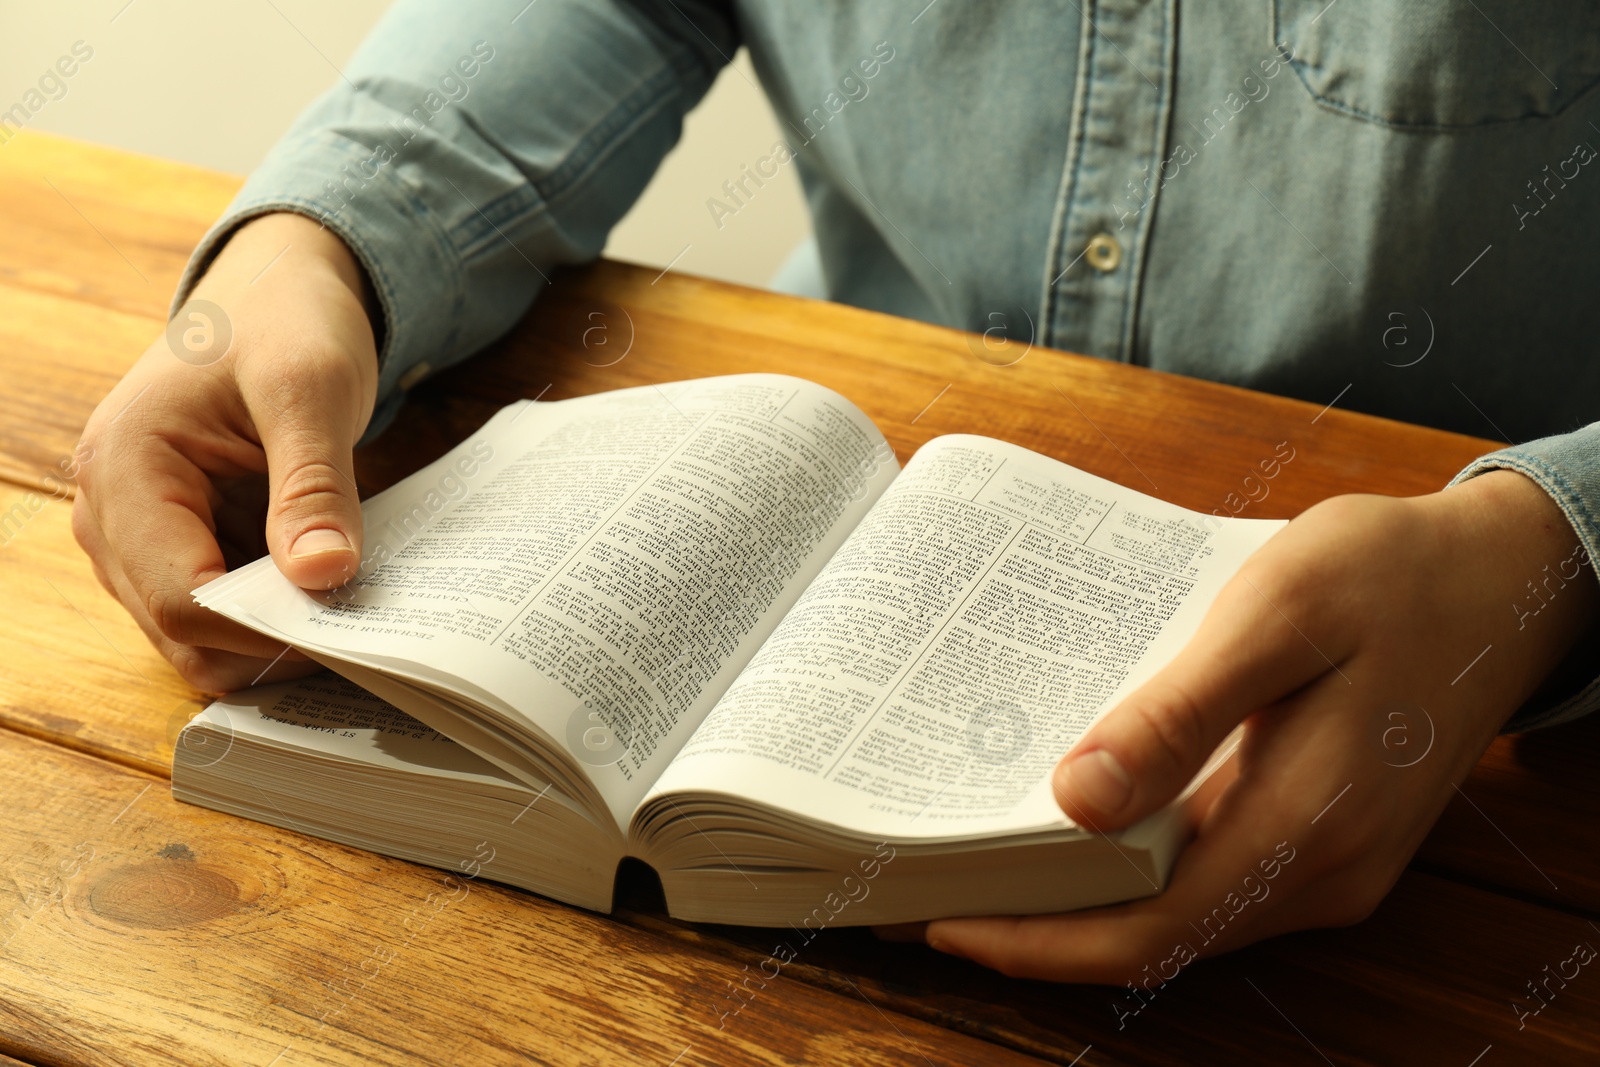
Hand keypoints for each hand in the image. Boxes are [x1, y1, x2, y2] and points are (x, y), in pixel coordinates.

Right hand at [73, 212, 379, 691]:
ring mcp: (140, 537)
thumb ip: (314, 484)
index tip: (351, 632)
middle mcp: (111, 514)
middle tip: (367, 634)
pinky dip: (278, 616)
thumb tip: (323, 576)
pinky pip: (223, 612)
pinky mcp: (179, 545)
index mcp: (123, 468)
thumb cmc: (285, 321)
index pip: (181, 598)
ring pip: (201, 636)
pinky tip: (336, 596)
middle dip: (271, 644)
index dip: (264, 630)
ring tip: (358, 613)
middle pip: (183, 633)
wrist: (275, 292)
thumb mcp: (312, 387)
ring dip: (277, 637)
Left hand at [893, 471, 1596, 982]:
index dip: (1039, 942)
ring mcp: (1332, 863)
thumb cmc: (1389, 576)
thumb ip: (1178, 714)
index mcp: (1304, 825)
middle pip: (1157, 936)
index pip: (1146, 932)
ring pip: (1186, 913)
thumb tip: (1078, 801)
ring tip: (993, 851)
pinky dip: (1141, 867)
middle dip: (1044, 927)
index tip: (945, 917)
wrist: (1505, 575)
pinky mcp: (1330, 836)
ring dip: (1089, 899)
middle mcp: (1321, 870)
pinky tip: (1086, 817)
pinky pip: (1217, 876)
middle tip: (941, 881)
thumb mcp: (1276, 616)